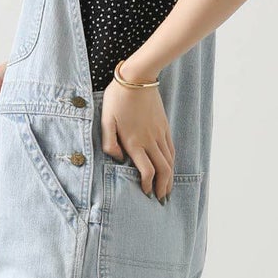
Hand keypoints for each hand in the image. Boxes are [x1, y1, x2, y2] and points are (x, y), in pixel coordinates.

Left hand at [102, 77, 173, 201]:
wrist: (138, 78)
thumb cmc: (117, 98)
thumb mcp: (105, 119)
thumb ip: (109, 142)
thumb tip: (117, 158)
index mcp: (134, 141)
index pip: (146, 170)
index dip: (148, 185)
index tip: (145, 193)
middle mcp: (150, 140)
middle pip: (163, 170)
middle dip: (163, 187)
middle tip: (161, 199)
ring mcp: (159, 133)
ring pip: (169, 161)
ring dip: (170, 177)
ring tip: (167, 189)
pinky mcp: (164, 126)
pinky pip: (171, 149)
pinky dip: (172, 162)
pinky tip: (170, 168)